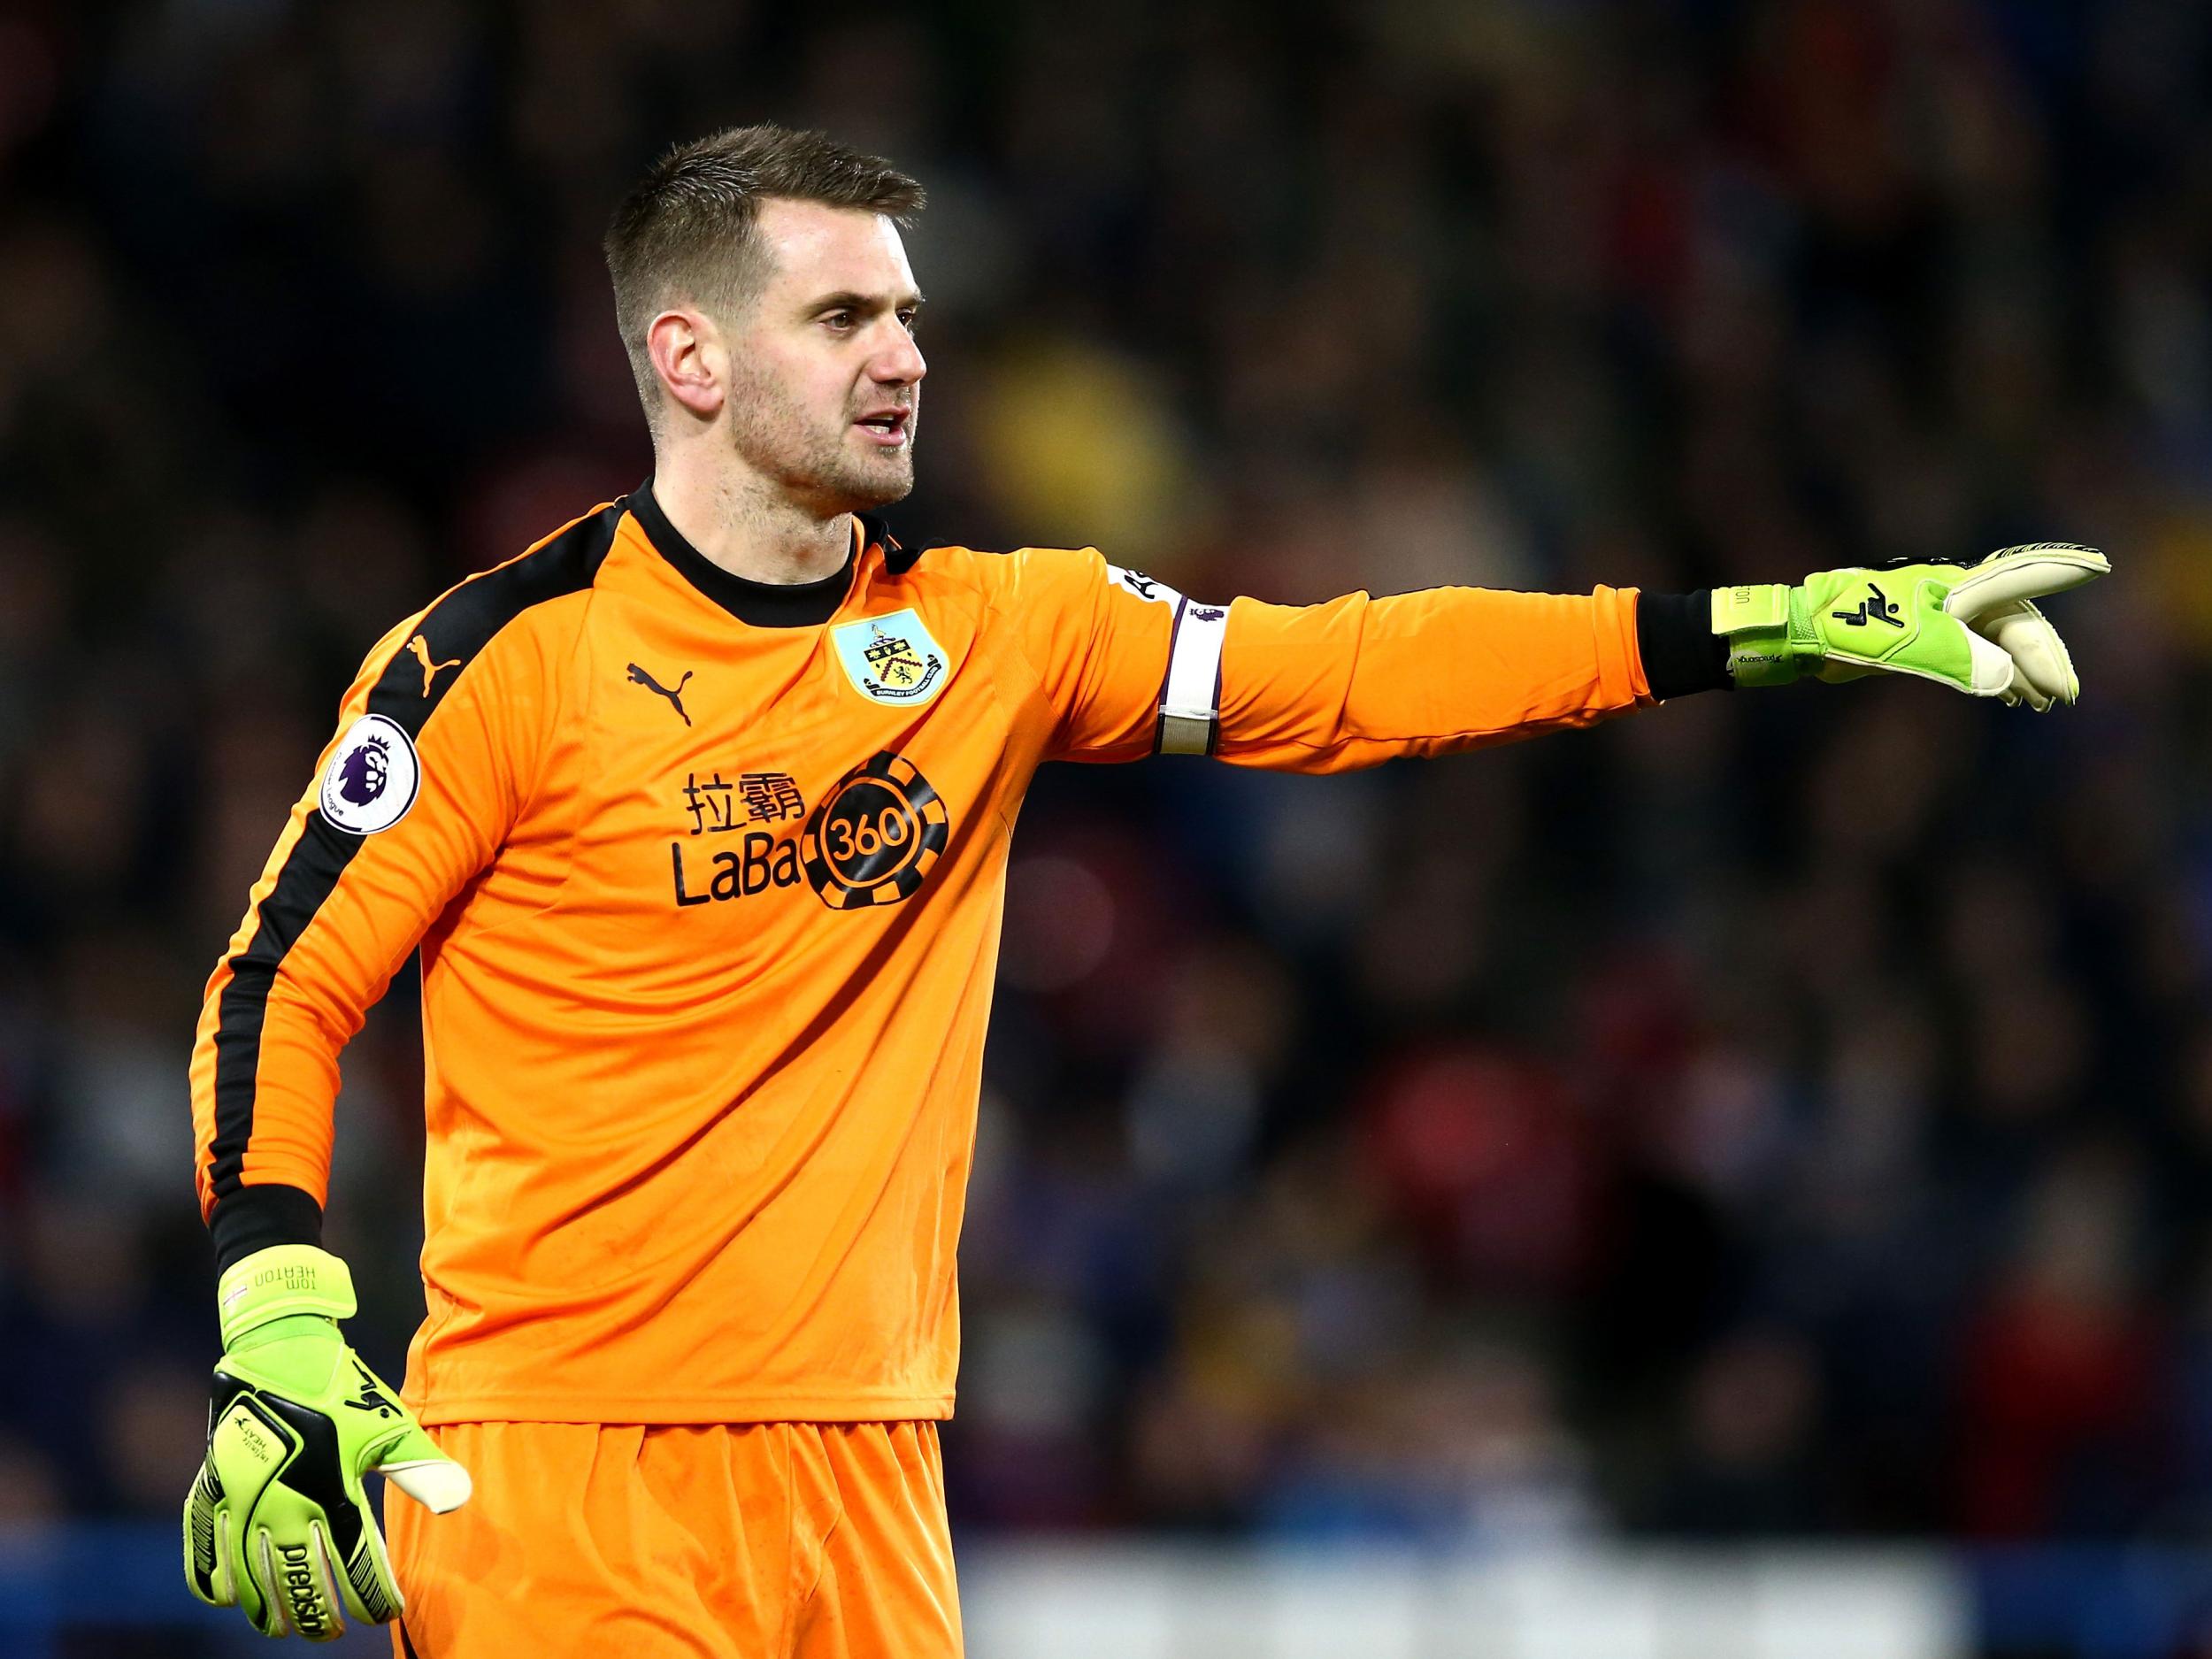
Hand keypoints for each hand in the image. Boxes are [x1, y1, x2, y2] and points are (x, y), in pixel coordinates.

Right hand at [183, 1245, 469, 1640]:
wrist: (281, 1347)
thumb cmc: (344, 1389)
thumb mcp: (389, 1427)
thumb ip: (420, 1469)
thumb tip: (459, 1501)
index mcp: (329, 1491)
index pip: (353, 1564)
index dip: (372, 1596)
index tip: (387, 1614)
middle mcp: (281, 1501)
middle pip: (297, 1581)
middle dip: (317, 1615)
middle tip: (331, 1633)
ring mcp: (241, 1496)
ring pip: (249, 1574)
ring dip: (267, 1607)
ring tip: (283, 1628)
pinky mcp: (211, 1484)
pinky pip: (202, 1544)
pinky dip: (210, 1576)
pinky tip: (226, 1596)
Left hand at [1713, 543, 2110, 708]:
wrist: (1809, 630)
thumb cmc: (1857, 626)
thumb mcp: (1915, 645)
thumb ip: (1963, 661)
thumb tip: (2007, 682)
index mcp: (1961, 586)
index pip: (2020, 599)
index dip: (2051, 615)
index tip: (2087, 608)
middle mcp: (1960, 597)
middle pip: (2017, 625)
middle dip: (2043, 659)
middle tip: (2063, 696)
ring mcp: (1945, 617)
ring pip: (2000, 642)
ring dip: (2024, 671)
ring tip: (2043, 702)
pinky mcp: (1928, 639)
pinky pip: (1978, 655)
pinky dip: (1999, 674)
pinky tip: (2011, 696)